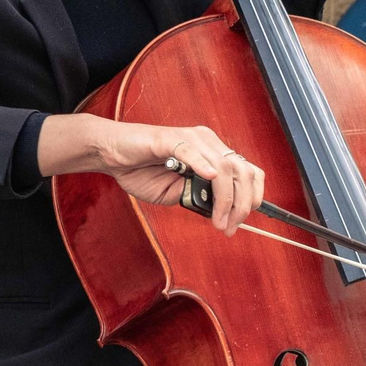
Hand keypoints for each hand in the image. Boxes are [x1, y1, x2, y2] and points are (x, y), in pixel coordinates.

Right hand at [41, 114, 262, 235]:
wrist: (112, 155)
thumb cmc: (142, 171)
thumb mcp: (176, 193)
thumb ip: (198, 198)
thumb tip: (220, 211)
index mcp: (213, 152)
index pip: (248, 169)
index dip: (252, 195)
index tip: (244, 220)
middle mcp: (206, 141)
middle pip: (240, 169)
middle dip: (241, 203)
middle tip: (231, 227)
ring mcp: (189, 138)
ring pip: (221, 164)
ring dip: (224, 197)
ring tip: (218, 220)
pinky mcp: (168, 139)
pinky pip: (189, 150)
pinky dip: (202, 164)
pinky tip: (209, 179)